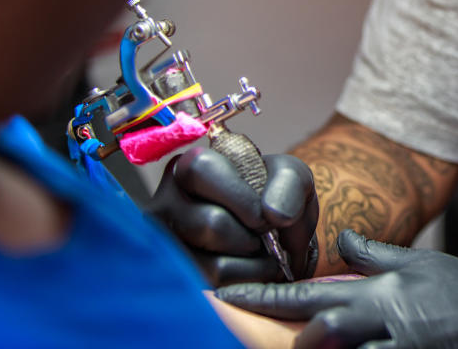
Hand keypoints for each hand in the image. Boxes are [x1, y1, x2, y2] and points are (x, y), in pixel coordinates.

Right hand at [149, 146, 319, 285]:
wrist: (277, 238)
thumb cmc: (276, 200)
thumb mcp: (293, 178)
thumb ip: (289, 183)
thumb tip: (274, 214)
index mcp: (191, 167)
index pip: (201, 170)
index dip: (240, 197)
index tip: (264, 214)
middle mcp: (165, 203)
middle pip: (210, 223)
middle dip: (252, 236)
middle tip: (265, 236)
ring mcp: (165, 246)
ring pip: (213, 264)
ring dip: (254, 264)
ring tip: (260, 253)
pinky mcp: (176, 280)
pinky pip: (217, 289)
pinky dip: (246, 282)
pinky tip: (249, 269)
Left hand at [216, 229, 457, 348]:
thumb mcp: (418, 264)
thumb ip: (374, 254)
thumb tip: (341, 240)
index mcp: (380, 290)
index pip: (310, 292)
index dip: (266, 296)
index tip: (225, 295)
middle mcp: (386, 320)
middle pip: (323, 332)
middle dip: (296, 341)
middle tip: (270, 339)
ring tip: (305, 345)